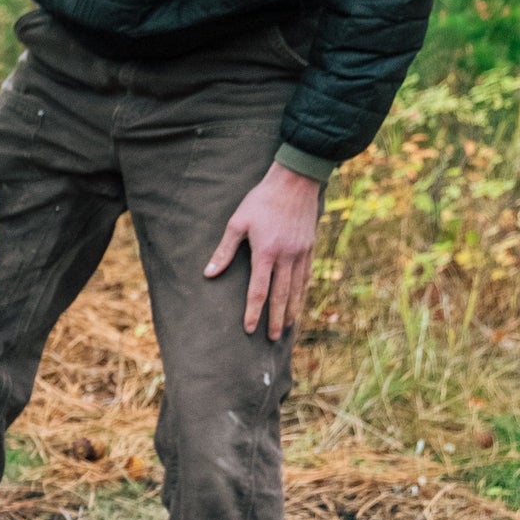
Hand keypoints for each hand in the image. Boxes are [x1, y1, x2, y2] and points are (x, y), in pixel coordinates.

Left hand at [204, 163, 323, 340]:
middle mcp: (286, 257)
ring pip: (297, 288)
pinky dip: (303, 292)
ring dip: (292, 310)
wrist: (296, 181)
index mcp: (266, 253)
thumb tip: (209, 274)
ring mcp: (301, 253)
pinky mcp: (310, 247)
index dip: (253, 312)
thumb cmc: (261, 200)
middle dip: (276, 319)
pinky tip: (300, 302)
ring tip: (288, 327)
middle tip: (272, 338)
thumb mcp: (238, 222)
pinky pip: (307, 276)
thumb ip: (224, 251)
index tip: (249, 329)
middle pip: (281, 296)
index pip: (258, 291)